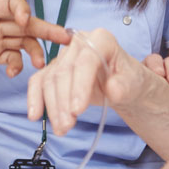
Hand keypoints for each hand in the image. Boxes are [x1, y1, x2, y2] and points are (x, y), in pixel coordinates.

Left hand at [0, 0, 71, 76]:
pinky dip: (16, 66)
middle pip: (27, 23)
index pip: (11, 2)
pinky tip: (13, 74)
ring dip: (36, 51)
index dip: (21, 9)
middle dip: (46, 29)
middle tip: (66, 37)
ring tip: (42, 65)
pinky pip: (10, 59)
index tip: (24, 20)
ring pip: (23, 42)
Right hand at [26, 28, 153, 135]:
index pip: (86, 61)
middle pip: (64, 71)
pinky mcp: (55, 69)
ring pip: (50, 79)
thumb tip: (113, 89)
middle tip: (68, 125)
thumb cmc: (129, 80)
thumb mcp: (134, 83)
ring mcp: (65, 56)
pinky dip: (35, 98)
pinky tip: (35, 115)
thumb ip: (124, 86)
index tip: (78, 110)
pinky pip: (40, 82)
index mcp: (101, 39)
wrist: (123, 85)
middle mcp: (79, 43)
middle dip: (63, 101)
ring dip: (52, 107)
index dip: (80, 86)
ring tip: (62, 129)